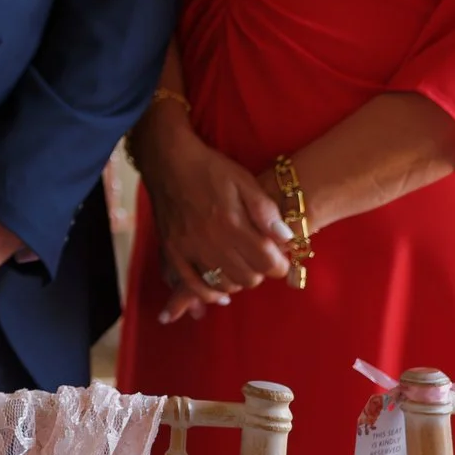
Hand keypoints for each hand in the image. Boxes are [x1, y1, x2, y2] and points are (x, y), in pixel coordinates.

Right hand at [132, 125, 292, 321]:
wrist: (168, 160)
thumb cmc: (210, 169)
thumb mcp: (245, 181)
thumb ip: (267, 211)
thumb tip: (287, 240)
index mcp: (232, 223)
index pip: (268, 263)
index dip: (280, 265)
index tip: (279, 258)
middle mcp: (211, 240)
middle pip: (249, 277)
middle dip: (260, 271)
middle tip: (258, 258)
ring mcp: (189, 248)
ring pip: (225, 284)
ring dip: (238, 280)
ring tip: (240, 266)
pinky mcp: (173, 251)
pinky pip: (194, 285)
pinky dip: (210, 293)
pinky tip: (220, 291)